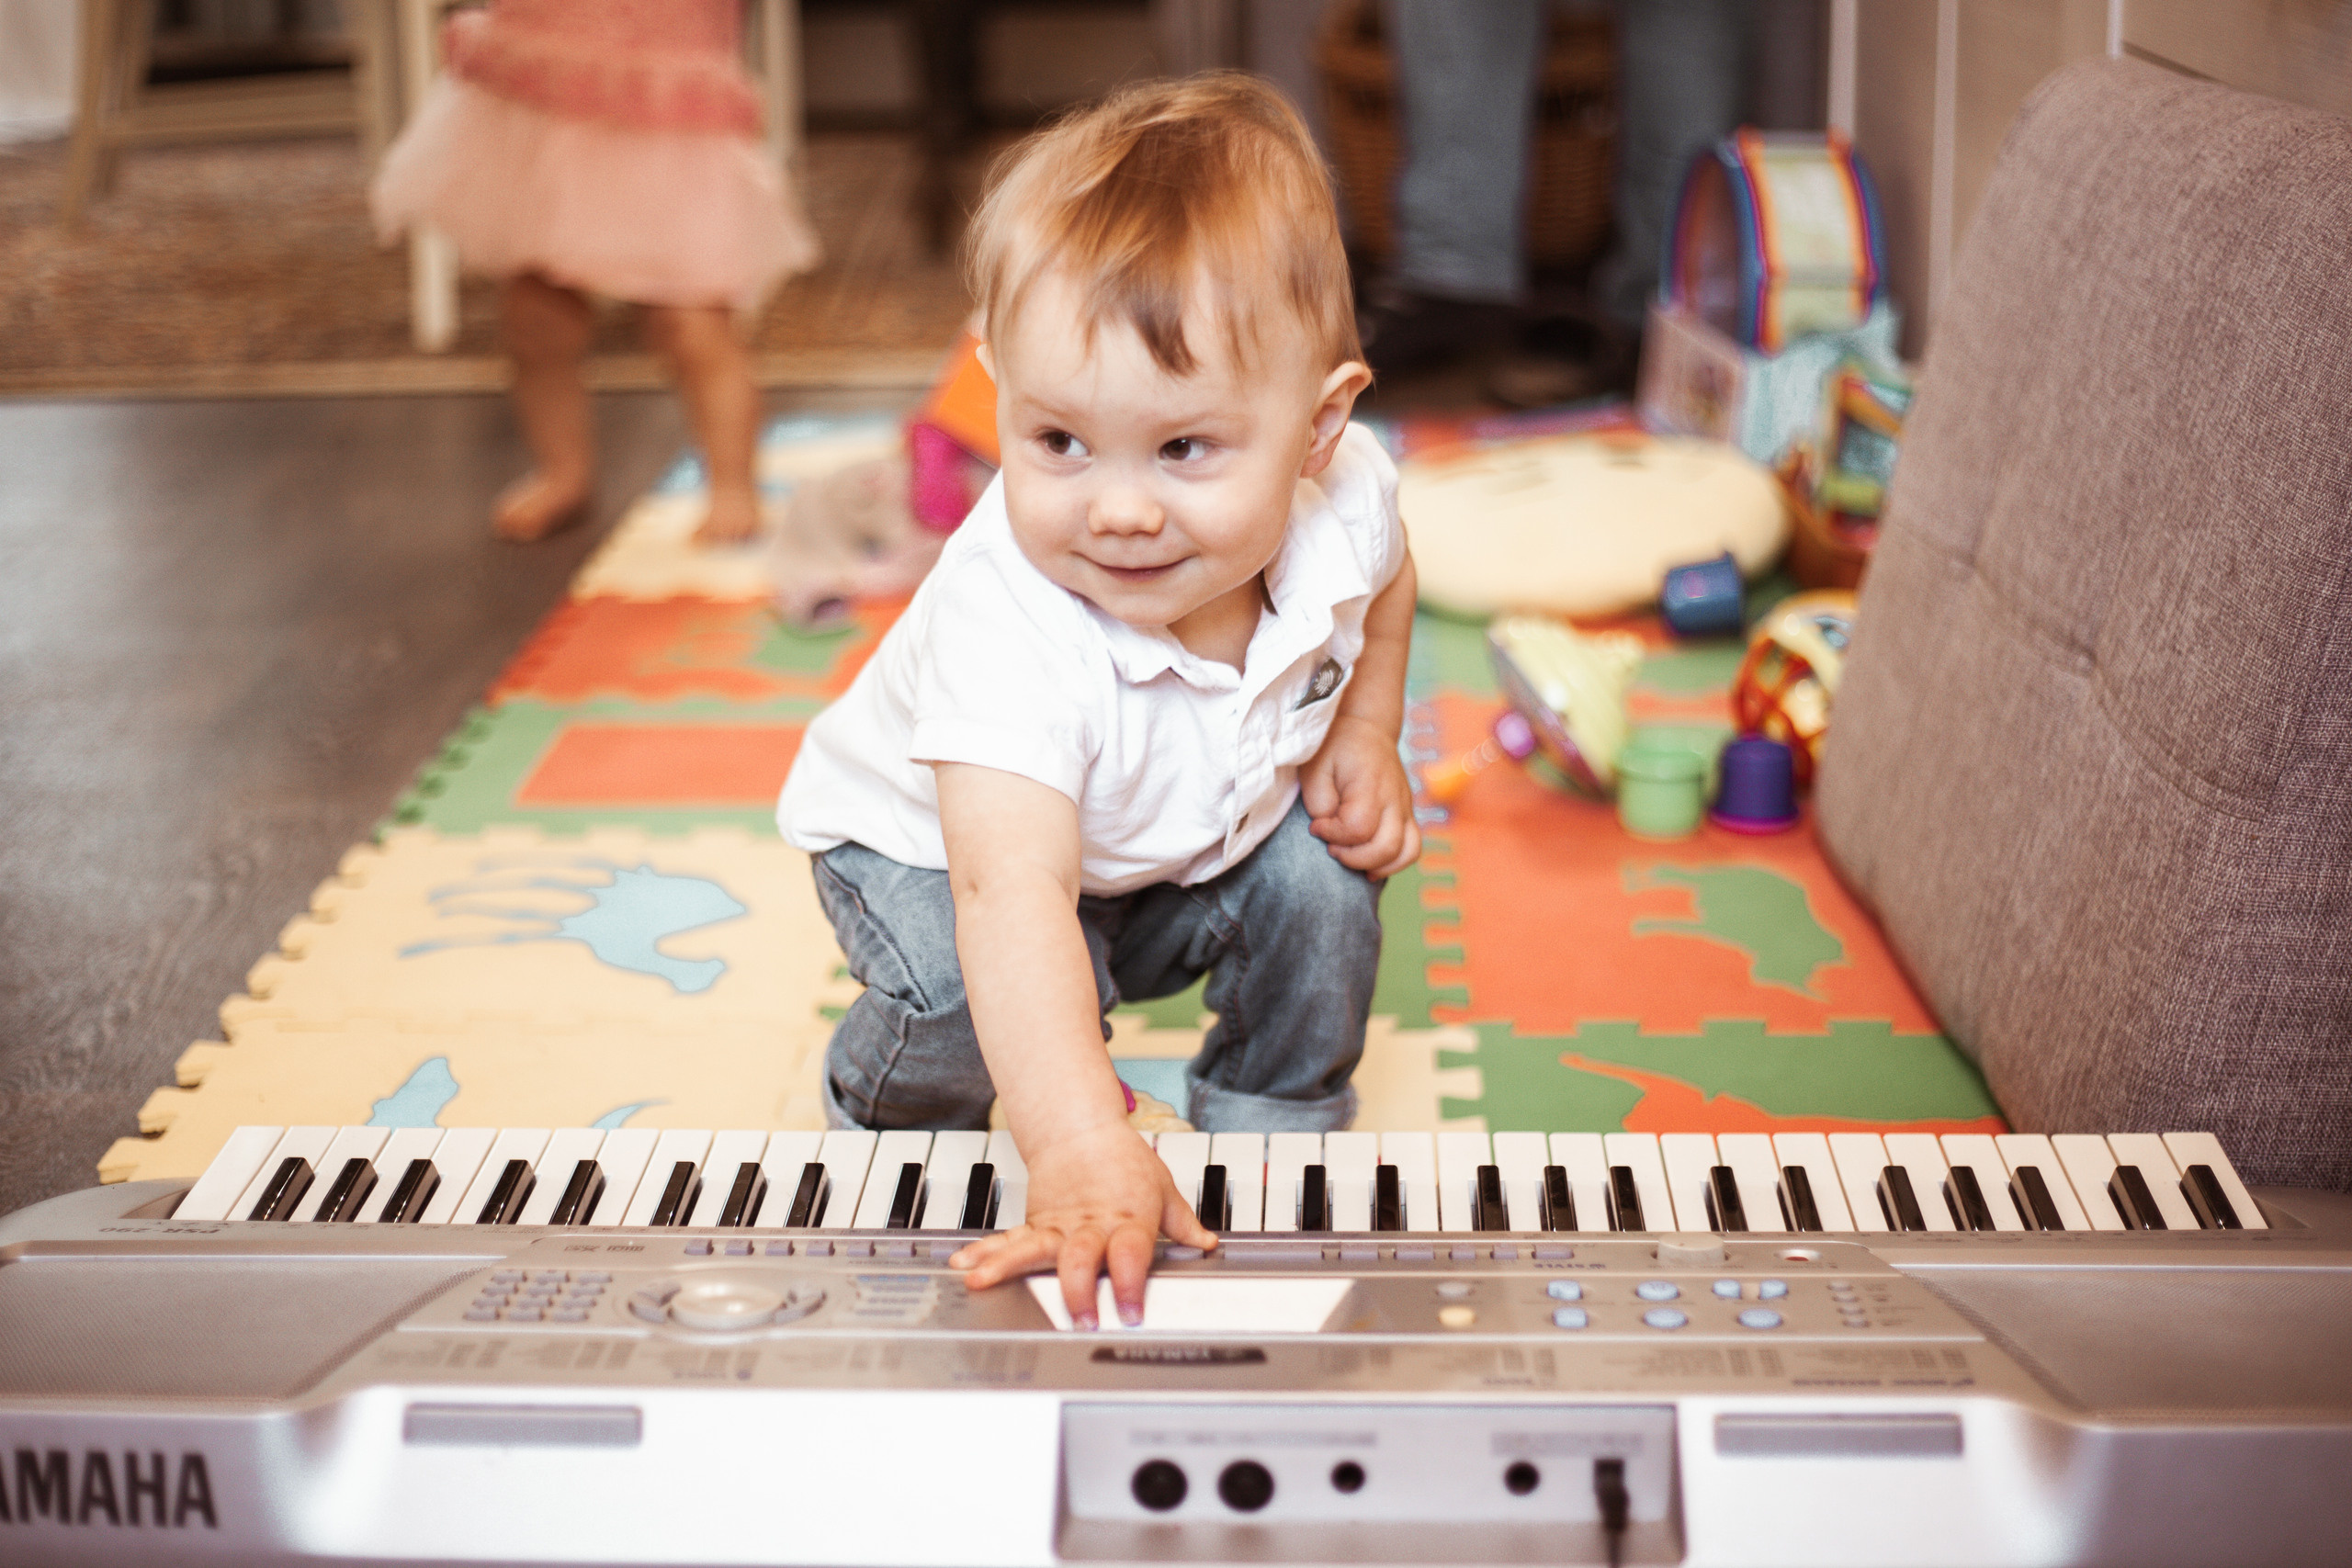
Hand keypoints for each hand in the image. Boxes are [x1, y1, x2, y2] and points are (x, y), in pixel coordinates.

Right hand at [948, 1119, 1216, 1326]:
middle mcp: (1091, 1225)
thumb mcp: (1163, 1189)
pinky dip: (986, 1253)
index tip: (1129, 1313)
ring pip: (1033, 1247)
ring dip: (1008, 1267)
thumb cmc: (1125, 1160)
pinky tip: (965, 1266)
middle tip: (1077, 1318)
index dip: (1130, 1283)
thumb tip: (1208, 1244)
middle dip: (1077, 1290)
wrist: (1082, 1129)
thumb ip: (1183, 1224)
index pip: (1132, 1253)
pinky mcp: (1036, 1225)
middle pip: (1080, 1256)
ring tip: (985, 1283)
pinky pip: (1009, 1240)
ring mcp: (1059, 1226)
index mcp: (1128, 1219)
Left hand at [1301, 713, 1422, 877]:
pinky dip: (1394, 863)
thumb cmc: (1335, 747)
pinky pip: (1412, 848)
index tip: (1316, 825)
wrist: (1366, 727)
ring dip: (1377, 865)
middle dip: (1353, 857)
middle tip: (1330, 847)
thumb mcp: (1314, 766)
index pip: (1359, 828)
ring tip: (1351, 861)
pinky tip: (1370, 866)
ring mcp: (1405, 807)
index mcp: (1370, 784)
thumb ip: (1318, 800)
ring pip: (1406, 852)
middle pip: (1386, 847)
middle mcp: (1394, 798)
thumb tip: (1328, 826)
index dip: (1333, 834)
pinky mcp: (1407, 814)